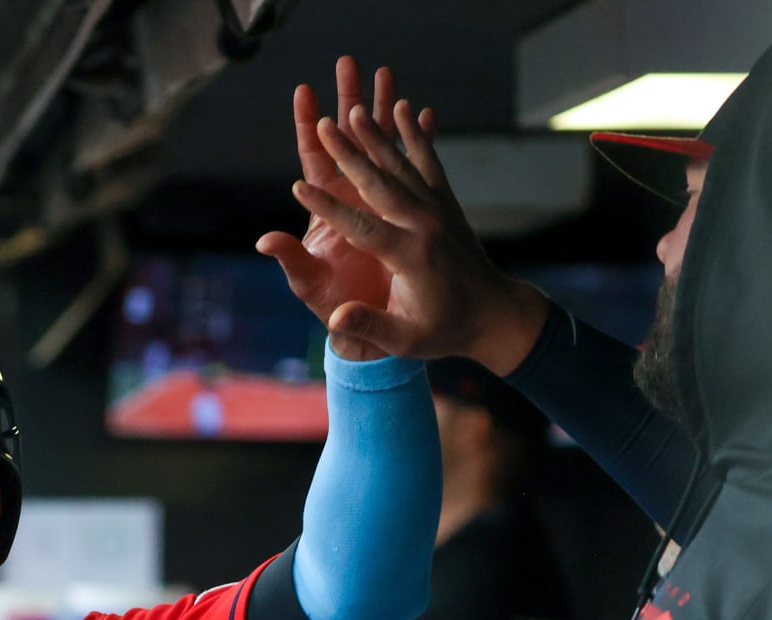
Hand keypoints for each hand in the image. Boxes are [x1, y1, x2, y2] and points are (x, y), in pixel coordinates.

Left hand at [257, 59, 422, 358]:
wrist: (374, 335)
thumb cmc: (336, 314)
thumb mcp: (311, 287)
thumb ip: (291, 261)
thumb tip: (263, 241)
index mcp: (326, 214)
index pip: (314, 162)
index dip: (311, 128)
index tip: (308, 92)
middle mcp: (349, 203)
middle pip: (348, 143)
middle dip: (349, 102)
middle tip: (351, 64)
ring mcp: (376, 207)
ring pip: (380, 149)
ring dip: (385, 113)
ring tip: (390, 75)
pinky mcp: (401, 216)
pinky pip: (411, 171)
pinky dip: (417, 143)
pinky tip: (424, 114)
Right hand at [285, 85, 550, 372]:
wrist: (493, 315)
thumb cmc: (442, 331)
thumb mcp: (404, 340)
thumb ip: (369, 326)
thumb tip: (335, 319)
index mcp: (411, 256)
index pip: (362, 226)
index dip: (327, 208)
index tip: (298, 188)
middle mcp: (426, 225)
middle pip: (381, 183)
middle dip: (349, 153)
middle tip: (324, 124)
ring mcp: (439, 210)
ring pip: (402, 165)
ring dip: (376, 135)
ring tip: (353, 108)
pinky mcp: (446, 203)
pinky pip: (428, 161)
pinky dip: (415, 134)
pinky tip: (403, 107)